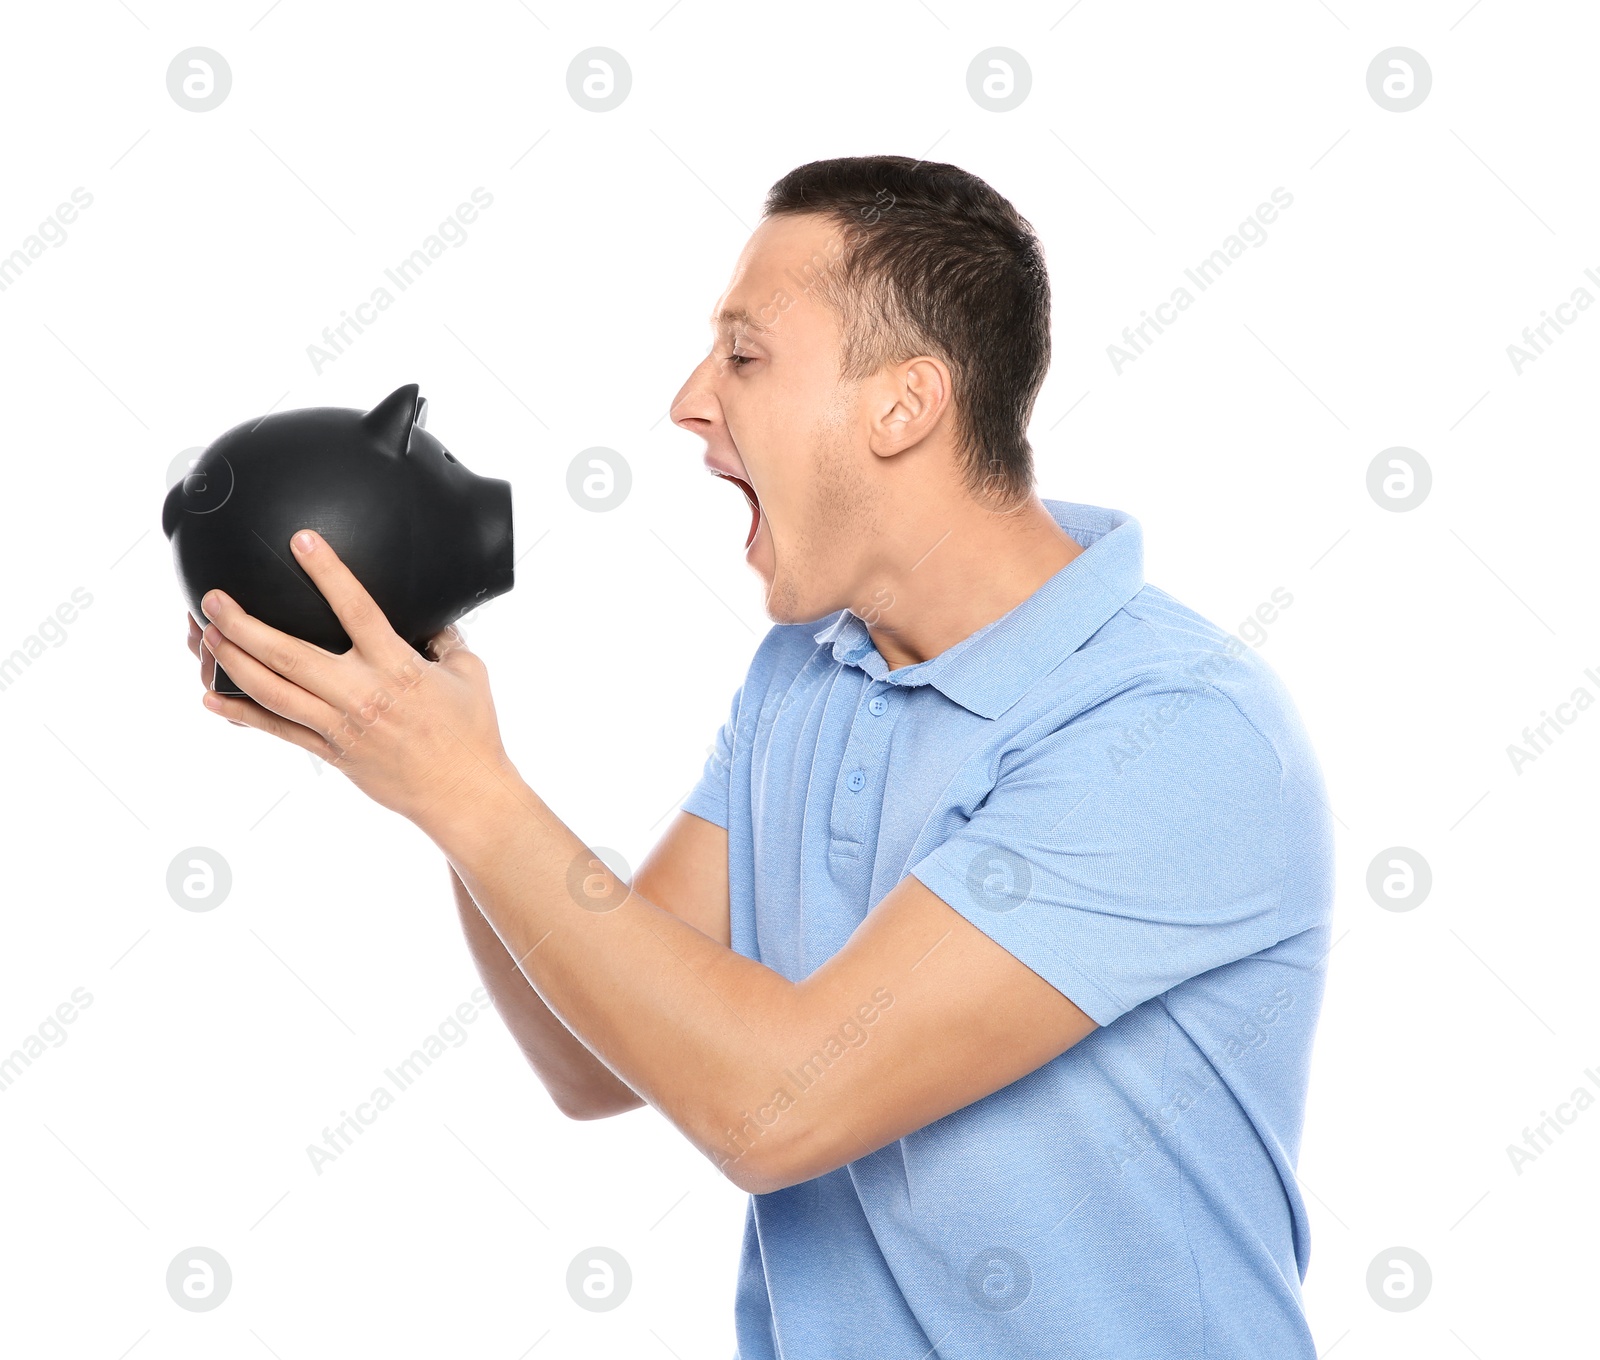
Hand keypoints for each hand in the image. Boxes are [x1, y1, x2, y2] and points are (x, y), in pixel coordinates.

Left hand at [195, 528, 517, 834]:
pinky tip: (212, 698)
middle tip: (214, 599)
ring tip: (208, 635)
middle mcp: (362, 693)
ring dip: (235, 660)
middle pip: (290, 653)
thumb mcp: (469, 673)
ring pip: (273, 691)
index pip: (356, 610)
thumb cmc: (473, 733)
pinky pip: (279, 731)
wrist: (463, 793)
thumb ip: (444, 640)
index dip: (328, 573)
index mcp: (397, 666)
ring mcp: (341, 725)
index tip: (302, 542)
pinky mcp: (332, 752)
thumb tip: (430, 617)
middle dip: (245, 623)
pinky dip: (242, 715)